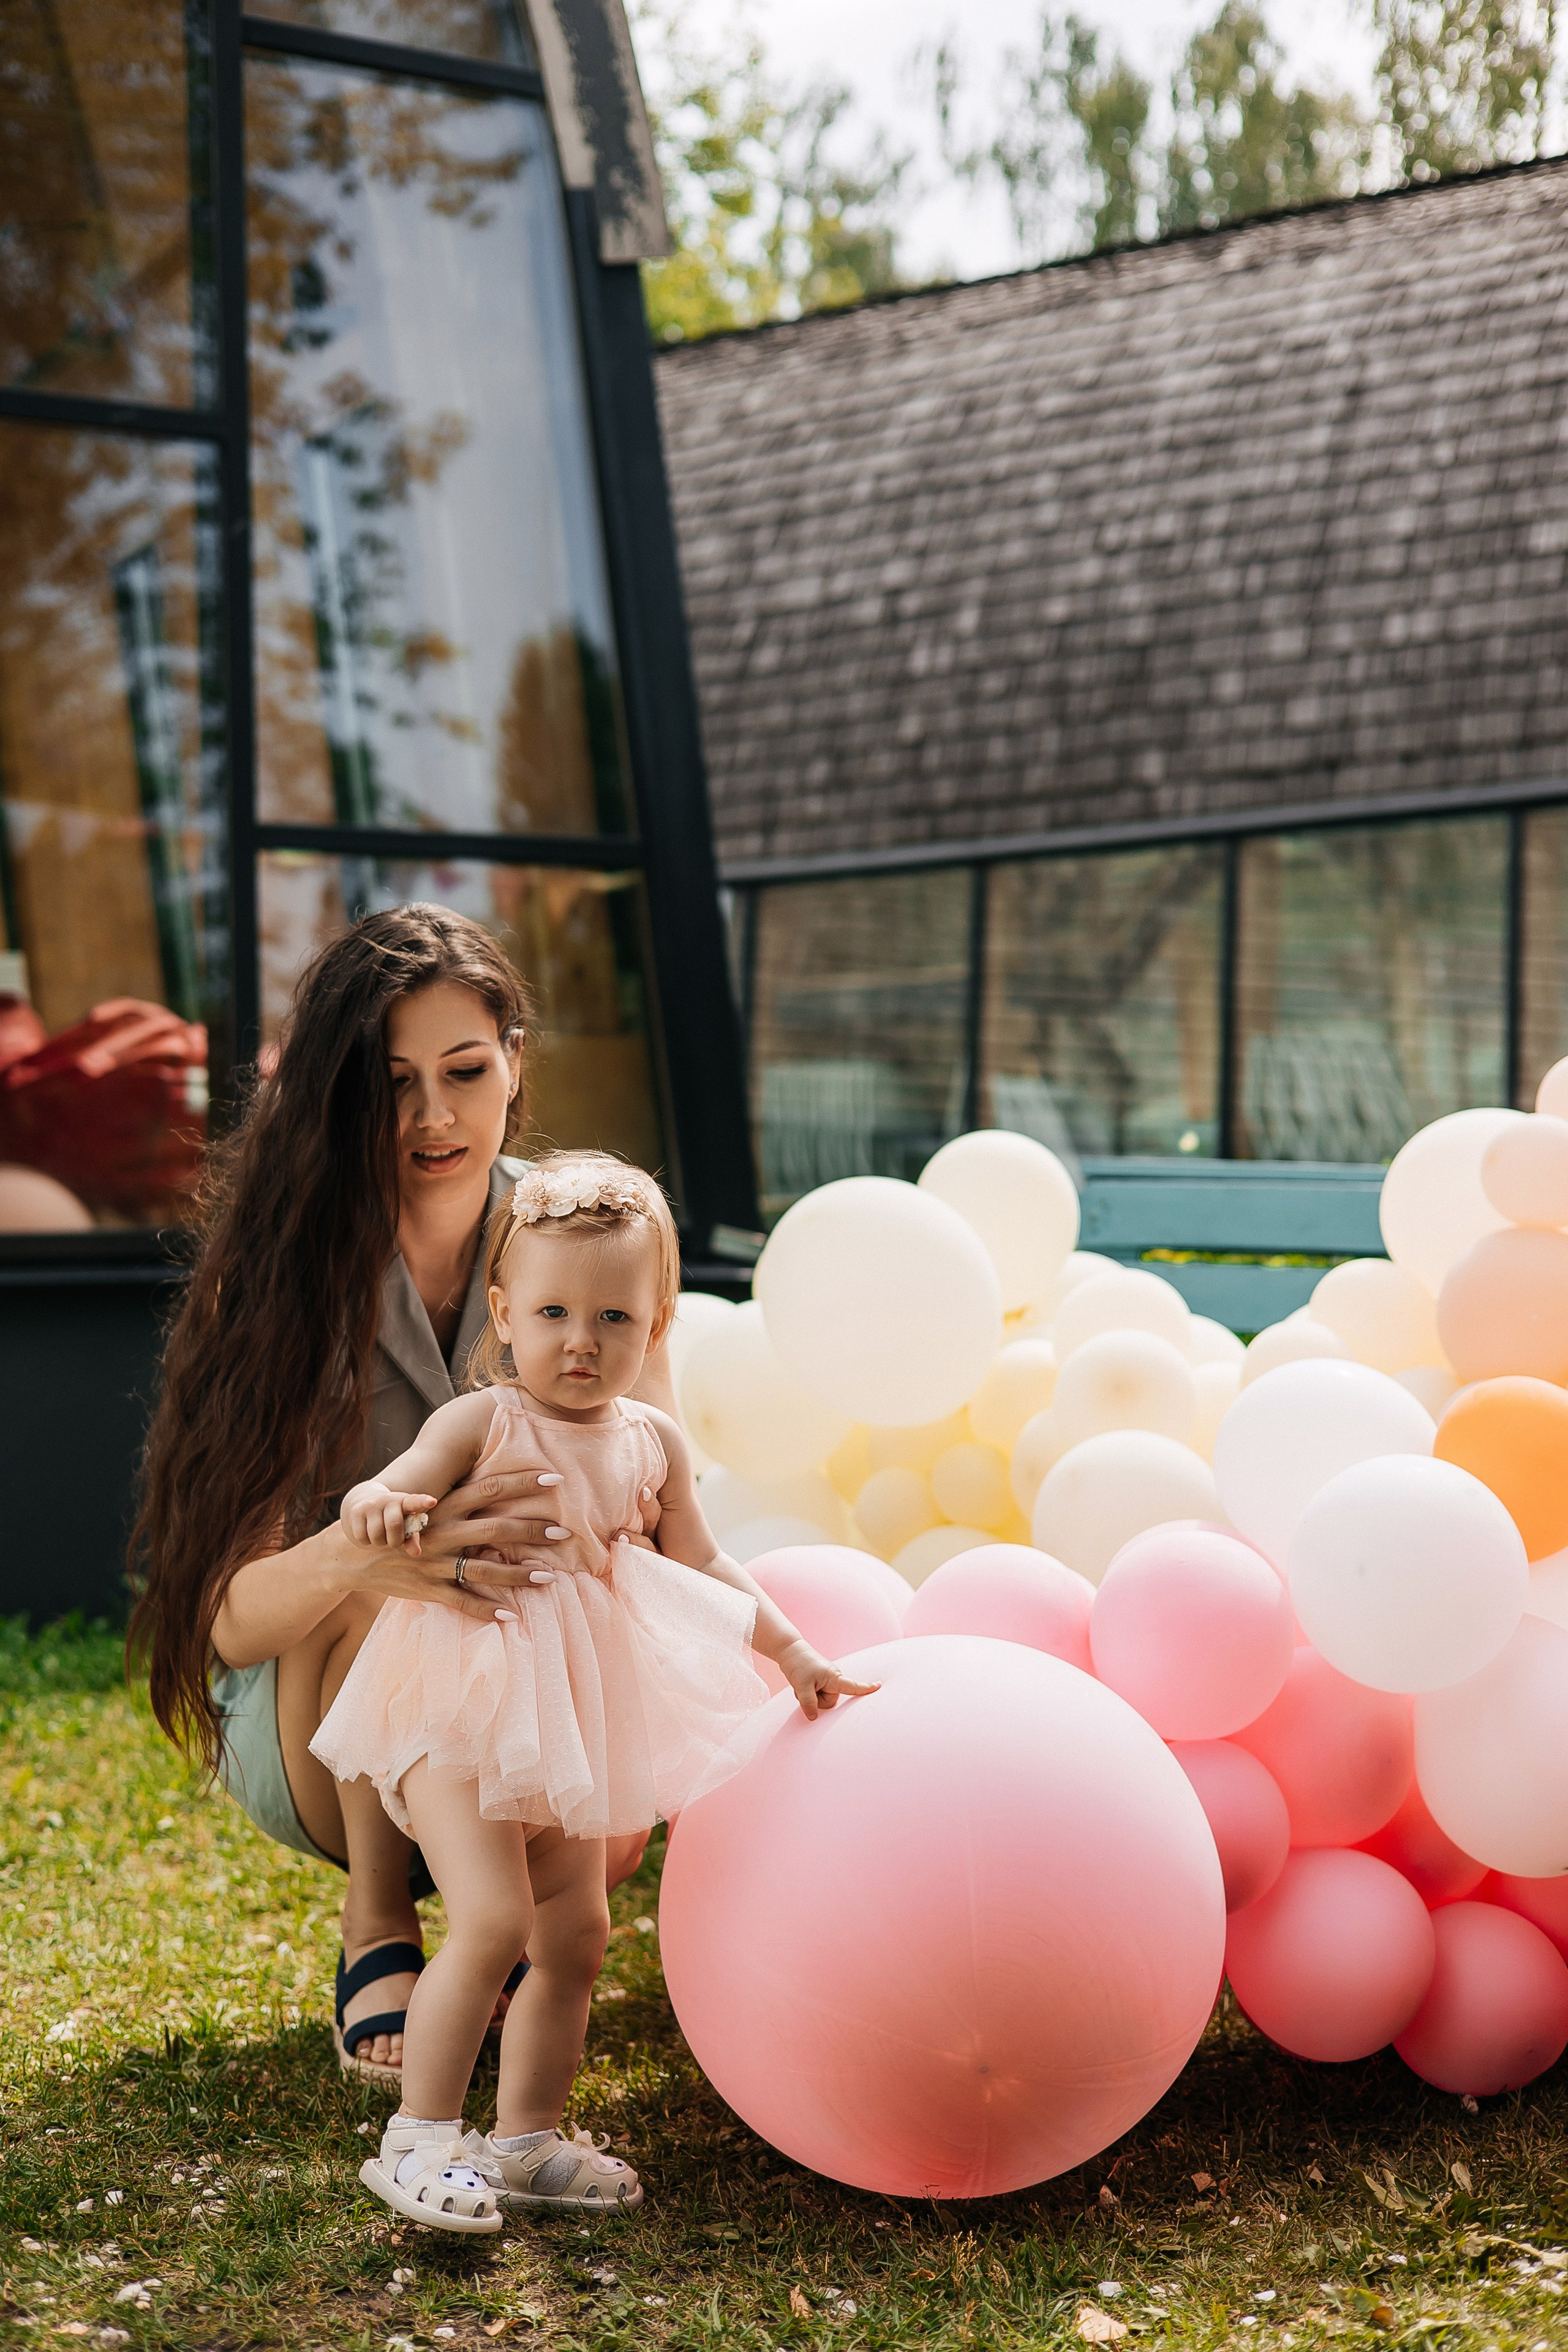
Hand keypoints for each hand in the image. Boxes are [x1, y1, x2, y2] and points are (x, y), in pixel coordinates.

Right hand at [337, 1467, 569, 1618]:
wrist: (354, 1555)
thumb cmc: (402, 1526)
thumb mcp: (429, 1506)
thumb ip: (462, 1500)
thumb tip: (503, 1484)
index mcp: (443, 1506)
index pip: (489, 1488)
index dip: (522, 1481)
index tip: (554, 1476)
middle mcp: (442, 1532)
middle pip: (494, 1529)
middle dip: (531, 1530)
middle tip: (564, 1532)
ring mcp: (435, 1564)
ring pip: (484, 1571)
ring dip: (519, 1575)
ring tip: (550, 1578)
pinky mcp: (428, 1590)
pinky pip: (461, 1602)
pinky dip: (485, 1611)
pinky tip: (511, 1616)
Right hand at [342, 1481, 438, 1552]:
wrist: (368, 1504)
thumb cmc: (393, 1519)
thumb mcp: (405, 1526)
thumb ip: (412, 1538)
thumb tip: (416, 1553)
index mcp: (404, 1501)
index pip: (414, 1502)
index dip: (423, 1501)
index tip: (432, 1501)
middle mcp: (387, 1499)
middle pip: (393, 1524)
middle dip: (395, 1540)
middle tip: (395, 1542)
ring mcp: (370, 1504)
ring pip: (376, 1534)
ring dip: (380, 1543)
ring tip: (382, 1537)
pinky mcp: (356, 1512)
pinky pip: (361, 1536)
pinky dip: (367, 1542)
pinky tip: (369, 1535)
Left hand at [778, 1638, 879, 1721]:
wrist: (789, 1650)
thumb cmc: (798, 1663)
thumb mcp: (801, 1685)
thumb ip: (808, 1703)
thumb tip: (813, 1718)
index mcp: (834, 1677)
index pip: (853, 1686)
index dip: (866, 1688)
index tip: (879, 1686)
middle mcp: (833, 1679)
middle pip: (829, 1703)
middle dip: (816, 1700)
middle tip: (805, 1687)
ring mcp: (826, 1681)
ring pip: (821, 1701)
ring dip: (810, 1697)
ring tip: (803, 1684)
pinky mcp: (820, 1683)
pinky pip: (816, 1697)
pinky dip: (807, 1694)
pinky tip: (801, 1685)